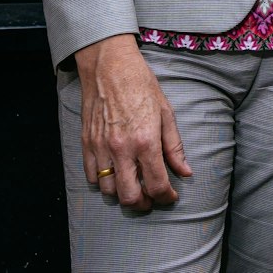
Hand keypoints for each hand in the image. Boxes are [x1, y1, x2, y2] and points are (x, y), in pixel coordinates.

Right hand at [74, 35, 192, 210]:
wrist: (110, 68)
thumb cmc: (142, 86)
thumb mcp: (166, 114)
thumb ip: (174, 147)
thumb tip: (185, 172)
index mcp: (145, 141)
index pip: (156, 184)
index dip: (166, 197)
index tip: (171, 197)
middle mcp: (121, 149)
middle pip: (129, 196)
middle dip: (143, 204)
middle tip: (151, 200)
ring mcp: (101, 148)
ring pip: (108, 191)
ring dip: (122, 195)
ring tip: (134, 188)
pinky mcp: (87, 144)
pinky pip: (91, 176)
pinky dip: (103, 182)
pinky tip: (115, 175)